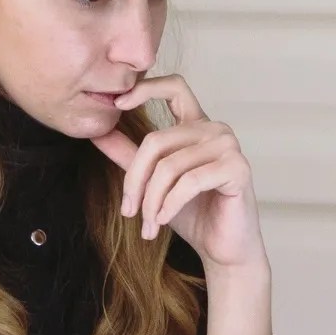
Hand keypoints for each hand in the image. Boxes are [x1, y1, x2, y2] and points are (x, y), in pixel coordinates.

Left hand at [90, 75, 266, 270]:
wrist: (223, 248)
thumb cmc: (194, 214)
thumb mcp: (154, 183)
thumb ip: (130, 156)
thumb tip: (97, 133)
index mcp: (196, 124)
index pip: (173, 86)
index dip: (145, 88)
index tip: (117, 103)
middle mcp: (215, 129)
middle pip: (157, 140)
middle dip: (136, 180)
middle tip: (128, 211)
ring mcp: (228, 146)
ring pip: (170, 165)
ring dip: (152, 200)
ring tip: (148, 224)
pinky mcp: (237, 168)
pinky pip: (190, 181)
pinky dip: (171, 204)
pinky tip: (163, 220)